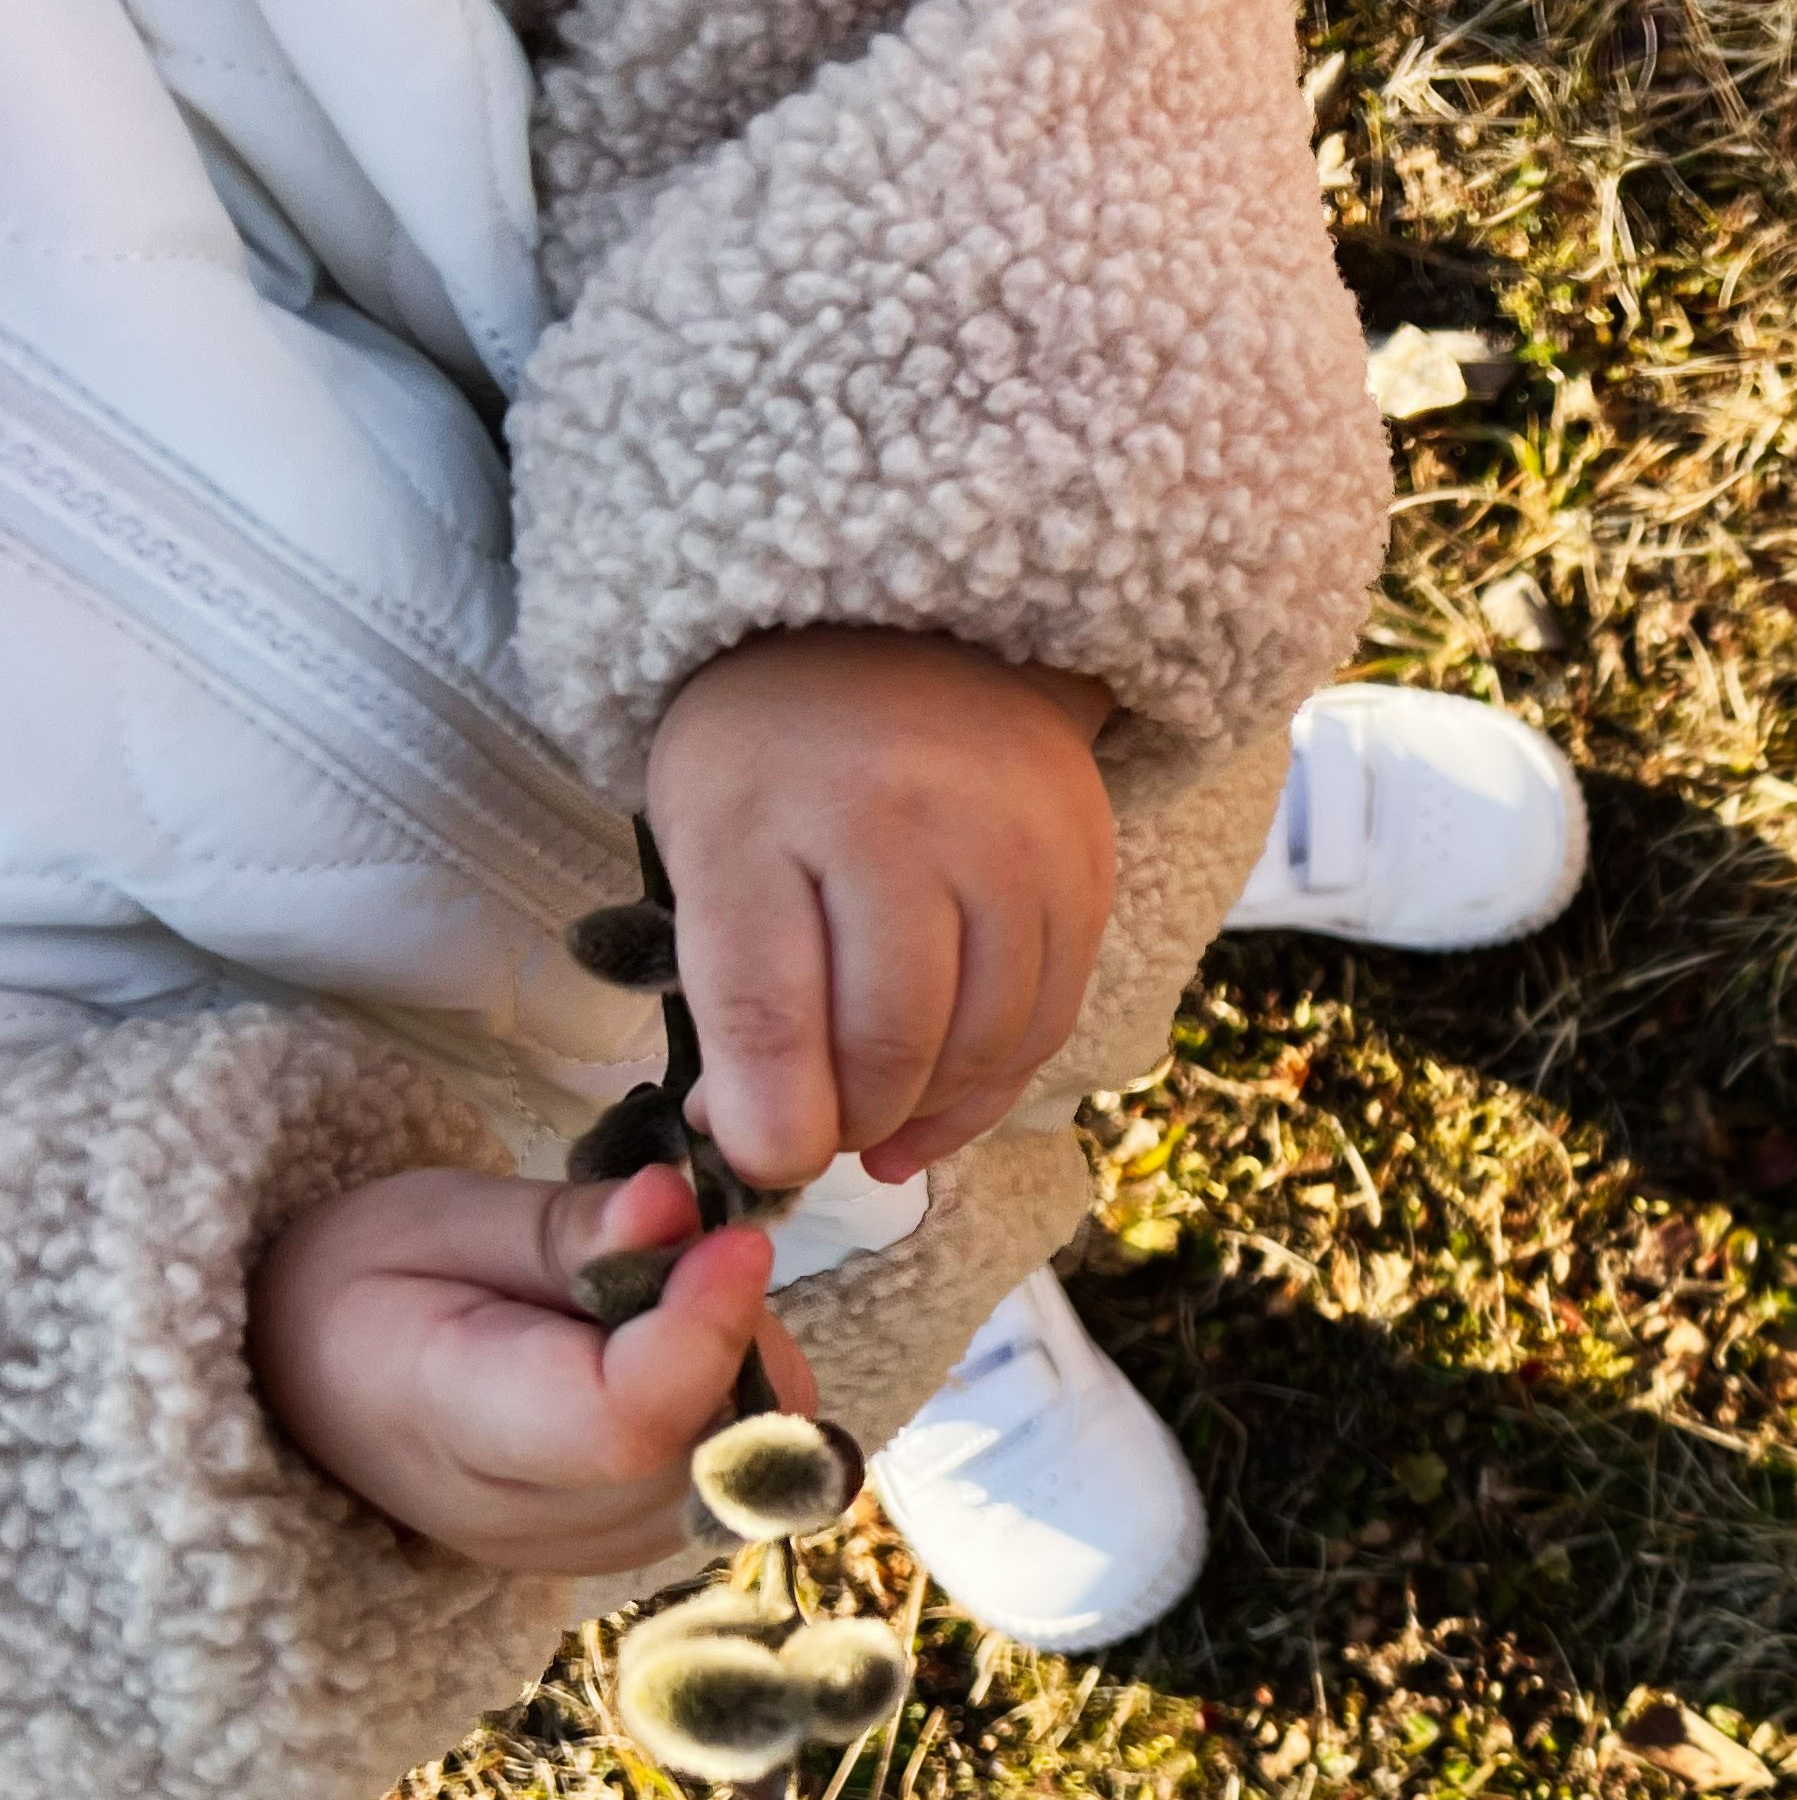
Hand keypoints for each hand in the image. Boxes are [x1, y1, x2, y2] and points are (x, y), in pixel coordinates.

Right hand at [251, 1162, 816, 1572]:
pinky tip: (656, 1360)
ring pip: (747, 1459)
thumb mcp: (437, 1218)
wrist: (313, 1384)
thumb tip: (679, 1207)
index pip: (623, 1425)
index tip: (736, 1242)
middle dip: (731, 1333)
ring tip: (645, 1310)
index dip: (703, 1333)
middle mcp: (529, 1521)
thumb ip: (569, 1226)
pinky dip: (729, 1400)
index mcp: (446, 1425)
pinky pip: (741, 1472)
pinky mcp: (635, 1548)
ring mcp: (589, 1553)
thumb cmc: (367, 1283)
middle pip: (710, 1443)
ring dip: (739, 1365)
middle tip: (668, 1258)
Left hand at [645, 628, 1118, 1190]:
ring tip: (877, 1119)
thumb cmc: (775, 759)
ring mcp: (1016, 838)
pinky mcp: (1087, 865)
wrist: (902, 636)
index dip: (765, 1119)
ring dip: (926, 1109)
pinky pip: (1050, 1018)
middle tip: (816, 1130)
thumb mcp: (706, 851)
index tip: (759, 1163)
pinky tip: (942, 1102)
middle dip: (849, 1118)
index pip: (767, 1007)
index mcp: (773, 804)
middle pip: (892, 1040)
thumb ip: (731, 1001)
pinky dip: (994, 1082)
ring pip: (983, 1042)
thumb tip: (770, 1150)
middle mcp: (911, 814)